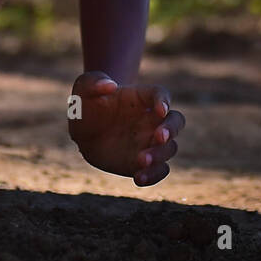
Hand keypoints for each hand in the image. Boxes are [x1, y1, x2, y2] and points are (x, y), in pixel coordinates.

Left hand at [67, 71, 184, 185]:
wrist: (84, 131)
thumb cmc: (88, 104)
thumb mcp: (84, 88)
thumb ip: (93, 82)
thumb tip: (109, 85)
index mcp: (141, 98)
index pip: (161, 94)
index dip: (164, 101)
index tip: (160, 110)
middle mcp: (152, 120)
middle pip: (176, 121)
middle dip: (171, 129)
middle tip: (158, 137)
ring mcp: (150, 142)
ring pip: (169, 148)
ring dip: (160, 155)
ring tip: (141, 160)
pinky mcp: (144, 162)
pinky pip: (159, 170)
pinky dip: (154, 175)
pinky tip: (138, 178)